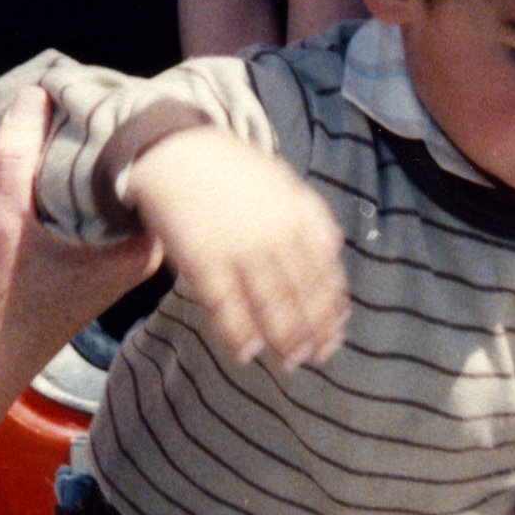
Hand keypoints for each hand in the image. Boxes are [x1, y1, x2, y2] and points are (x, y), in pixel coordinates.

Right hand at [0, 90, 158, 413]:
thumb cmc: (0, 298)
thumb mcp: (0, 218)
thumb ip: (15, 155)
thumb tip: (36, 92)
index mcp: (140, 243)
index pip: (152, 164)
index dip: (125, 123)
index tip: (97, 94)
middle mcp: (146, 251)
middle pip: (140, 174)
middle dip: (113, 135)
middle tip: (84, 96)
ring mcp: (129, 256)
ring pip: (122, 189)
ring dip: (98, 158)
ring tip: (72, 117)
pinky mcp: (107, 259)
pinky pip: (108, 204)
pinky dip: (89, 181)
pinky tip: (61, 156)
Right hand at [126, 127, 346, 368]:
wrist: (178, 151)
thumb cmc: (233, 172)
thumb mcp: (281, 182)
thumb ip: (310, 214)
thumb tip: (337, 247)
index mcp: (298, 215)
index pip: (325, 270)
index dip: (332, 305)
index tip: (337, 331)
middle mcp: (274, 234)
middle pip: (302, 292)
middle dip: (313, 330)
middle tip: (317, 356)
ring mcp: (238, 248)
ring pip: (269, 303)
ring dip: (283, 337)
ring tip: (290, 363)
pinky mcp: (202, 259)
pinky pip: (223, 304)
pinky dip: (236, 331)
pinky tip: (246, 352)